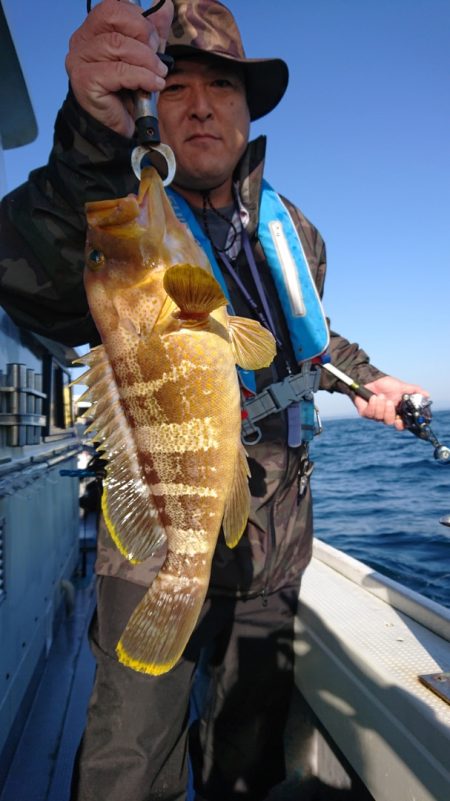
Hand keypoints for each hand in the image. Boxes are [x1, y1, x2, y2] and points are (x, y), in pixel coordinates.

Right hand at [66, 0, 173, 136]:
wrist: (118, 128)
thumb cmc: (128, 92)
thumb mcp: (146, 58)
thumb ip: (154, 32)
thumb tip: (165, 6)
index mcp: (92, 30)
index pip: (113, 7)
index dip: (139, 19)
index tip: (154, 41)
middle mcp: (80, 41)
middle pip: (112, 17)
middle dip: (143, 34)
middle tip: (157, 57)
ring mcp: (79, 60)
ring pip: (117, 44)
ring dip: (147, 60)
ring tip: (159, 75)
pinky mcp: (84, 81)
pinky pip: (119, 71)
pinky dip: (142, 77)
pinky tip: (153, 85)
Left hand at [353, 376, 429, 429]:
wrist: (370, 379)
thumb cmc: (386, 384)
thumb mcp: (402, 387)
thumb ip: (414, 391)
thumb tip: (427, 395)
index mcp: (396, 412)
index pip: (400, 425)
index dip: (401, 425)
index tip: (400, 421)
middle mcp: (386, 415)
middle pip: (389, 422)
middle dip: (389, 412)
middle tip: (390, 402)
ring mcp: (375, 415)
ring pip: (379, 417)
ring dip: (380, 405)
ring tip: (380, 395)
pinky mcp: (365, 413)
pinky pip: (370, 413)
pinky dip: (373, 404)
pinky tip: (373, 397)